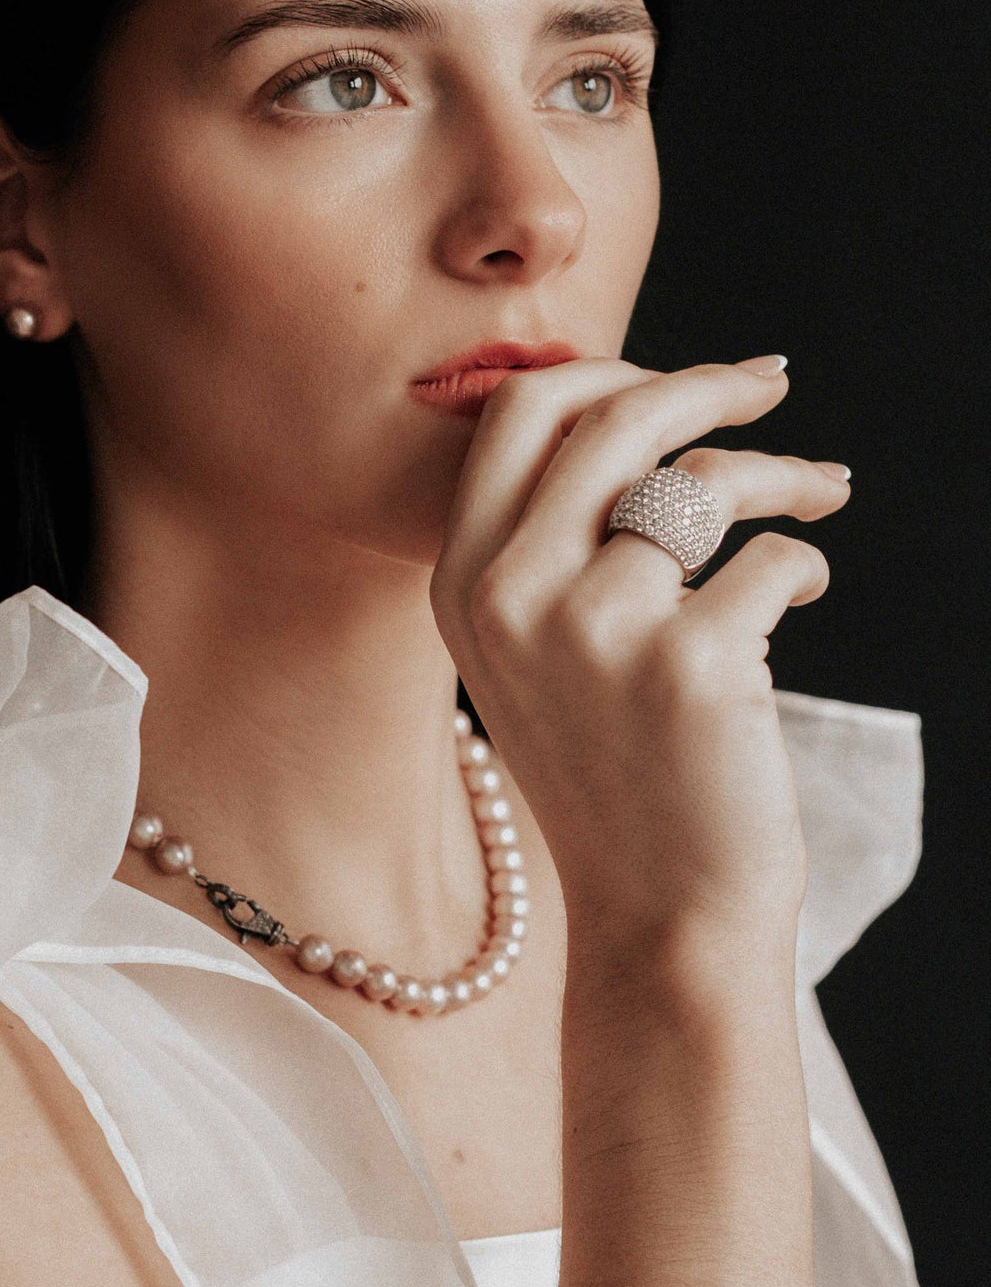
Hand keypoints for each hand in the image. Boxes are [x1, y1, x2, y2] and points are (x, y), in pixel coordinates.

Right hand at [429, 356, 850, 958]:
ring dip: (784, 474)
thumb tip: (636, 400)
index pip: (519, 410)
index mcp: (461, 582)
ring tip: (824, 496)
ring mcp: (596, 629)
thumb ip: (552, 536)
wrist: (661, 916)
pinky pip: (772, 558)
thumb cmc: (618, 773)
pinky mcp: (692, 663)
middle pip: (613, 416)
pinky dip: (806, 561)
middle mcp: (512, 595)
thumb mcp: (537, 651)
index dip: (610, 370)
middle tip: (769, 384)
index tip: (680, 381)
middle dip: (707, 385)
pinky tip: (805, 596)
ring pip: (704, 482)